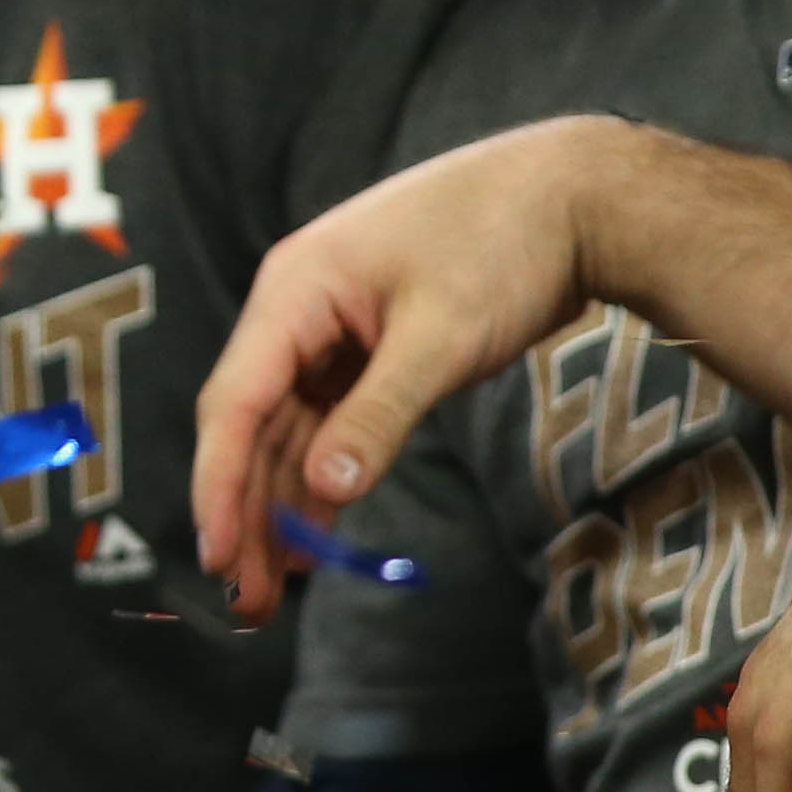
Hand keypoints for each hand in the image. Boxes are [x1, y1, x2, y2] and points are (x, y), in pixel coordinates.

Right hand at [193, 117, 626, 615]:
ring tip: (274, 585)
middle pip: (250, 424)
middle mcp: (296, 310)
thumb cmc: (504, 243)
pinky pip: (327, 420)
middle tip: (245, 598)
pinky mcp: (367, 346)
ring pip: (286, 429)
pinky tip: (317, 531)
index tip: (216, 554)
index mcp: (293, 291)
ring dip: (279, 503)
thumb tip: (325, 491)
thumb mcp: (441, 336)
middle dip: (244, 510)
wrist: (575, 193)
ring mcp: (331, 329)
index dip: (218, 482)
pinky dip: (322, 474)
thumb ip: (379, 414)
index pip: (233, 401)